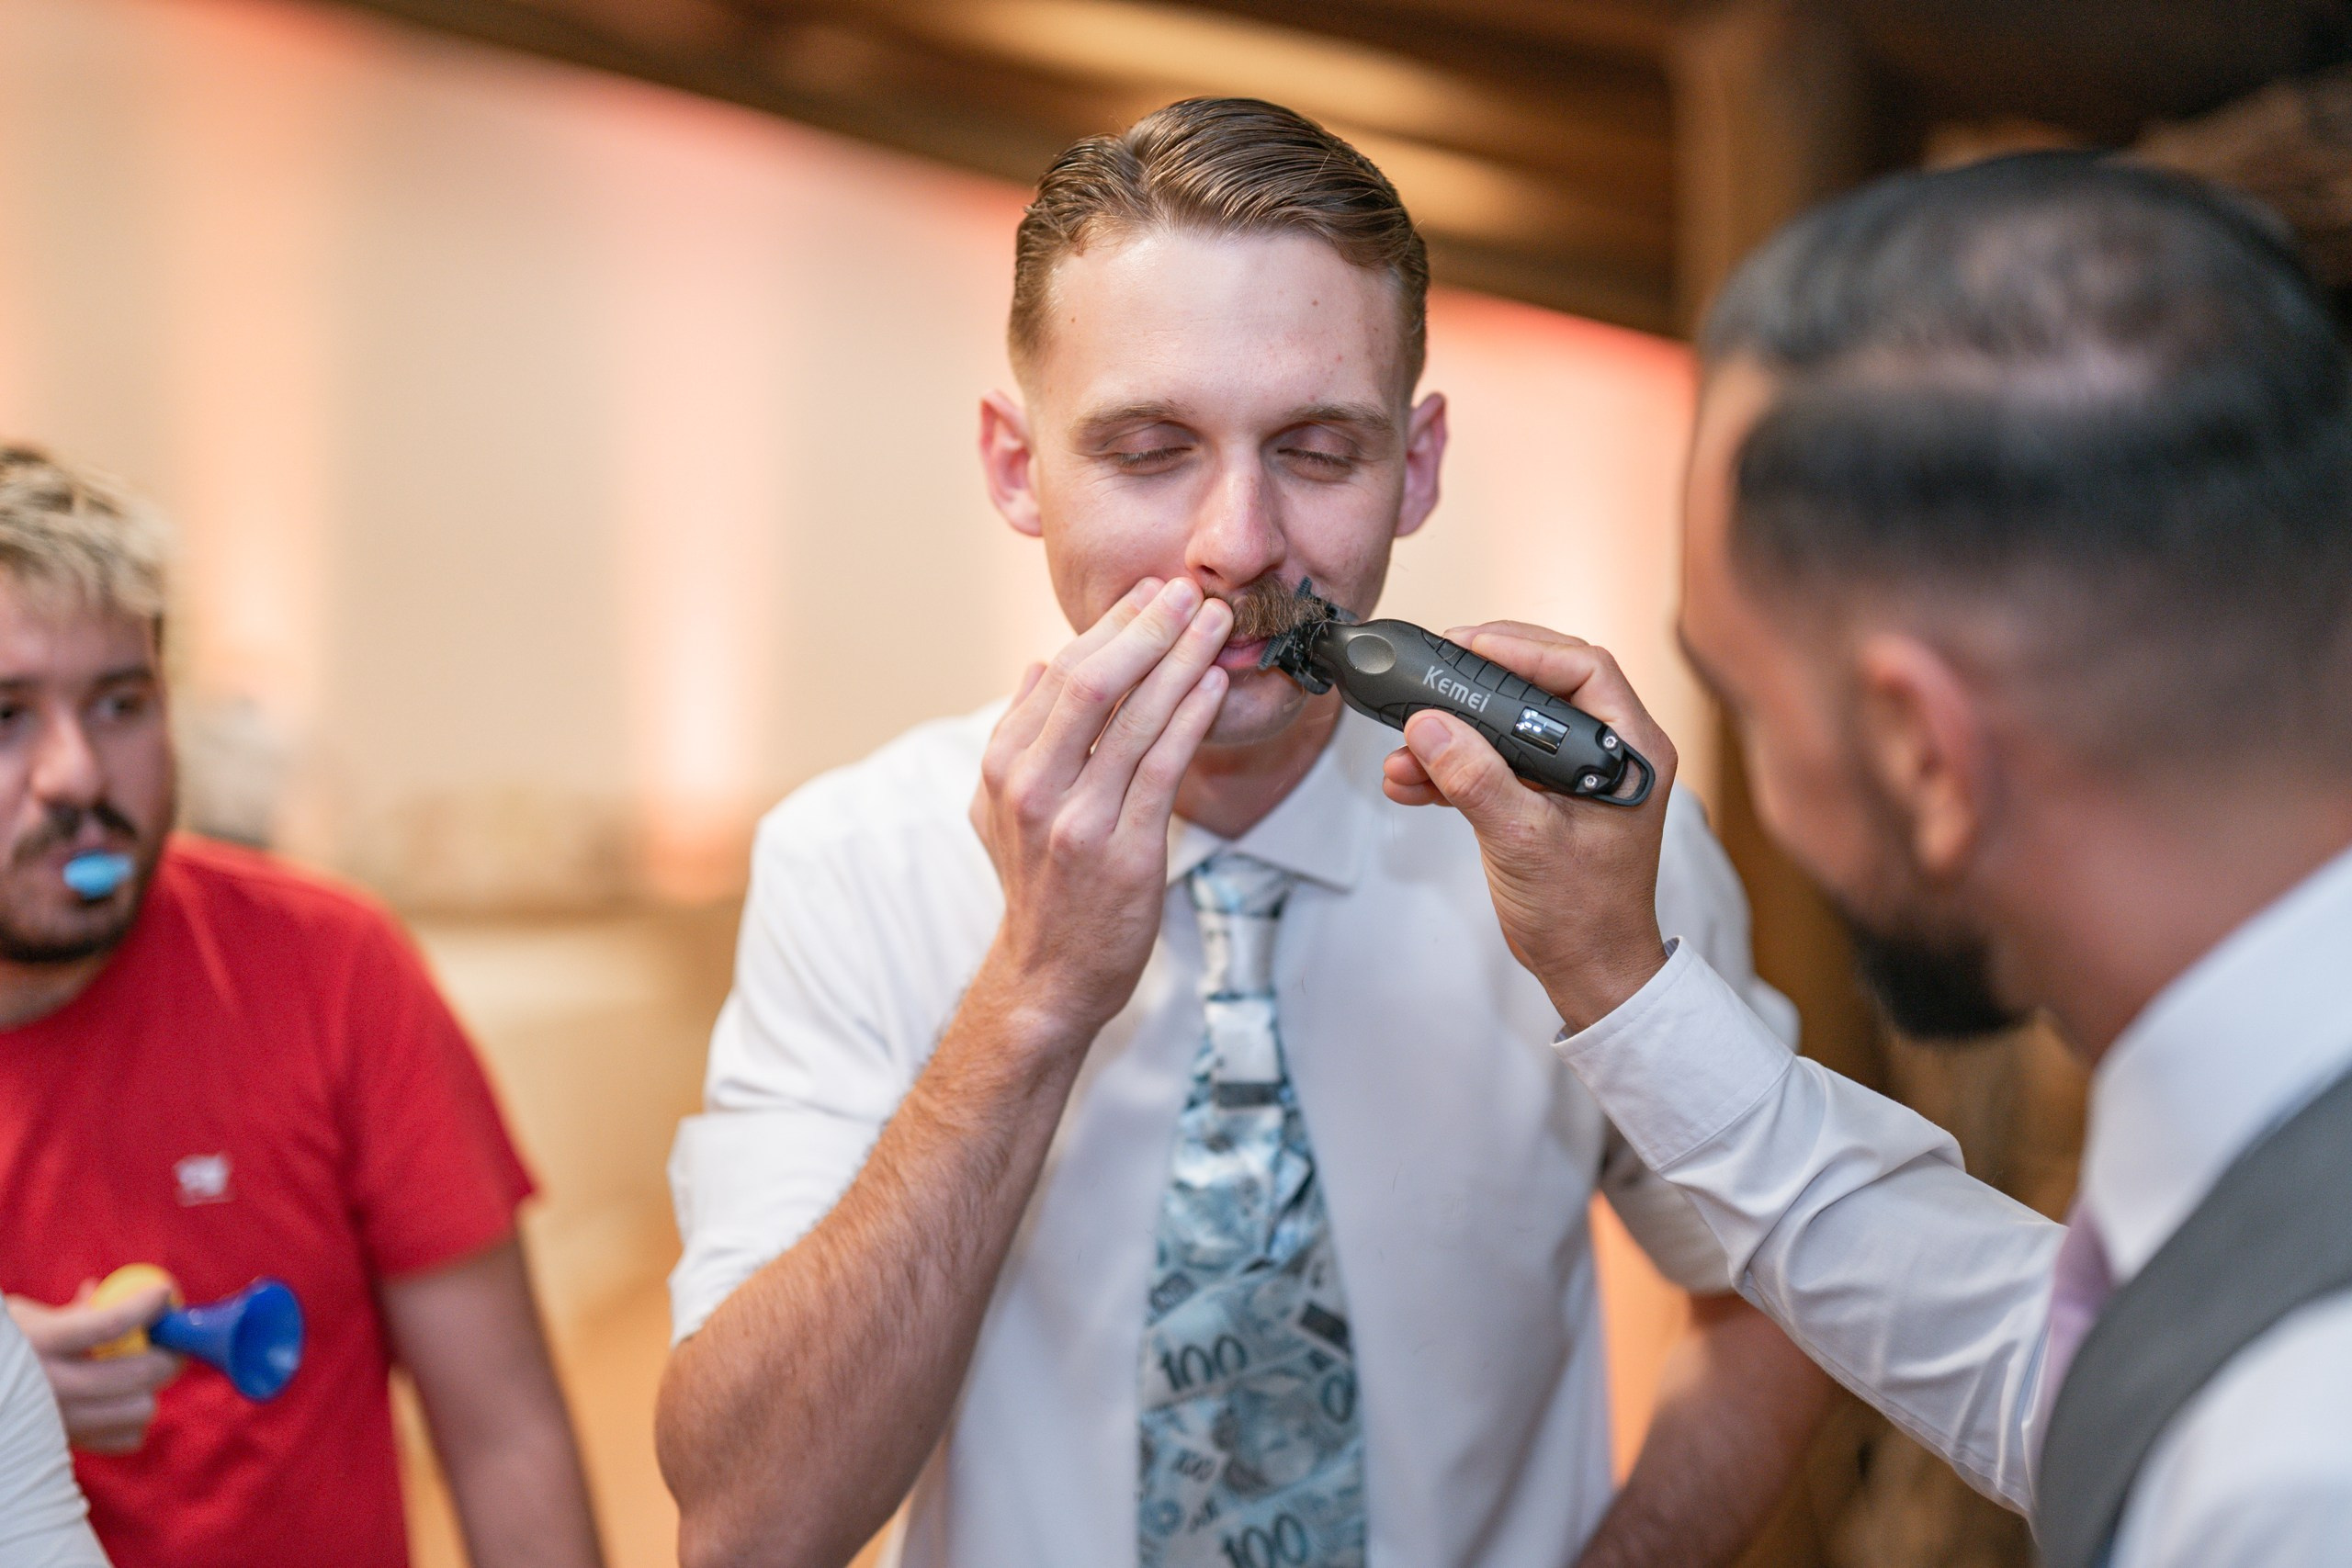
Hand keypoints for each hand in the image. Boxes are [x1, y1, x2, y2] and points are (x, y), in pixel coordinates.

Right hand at [8, 1281, 181, 1452]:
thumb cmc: (3, 1348)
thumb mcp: (23, 1319)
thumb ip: (71, 1311)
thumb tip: (103, 1291)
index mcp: (40, 1344)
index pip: (108, 1325)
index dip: (145, 1306)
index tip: (162, 1295)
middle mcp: (50, 1387)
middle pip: (137, 1373)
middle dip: (168, 1352)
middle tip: (172, 1341)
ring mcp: (60, 1421)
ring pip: (139, 1409)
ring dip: (151, 1388)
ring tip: (144, 1373)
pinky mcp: (67, 1445)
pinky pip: (125, 1438)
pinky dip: (134, 1421)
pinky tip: (121, 1402)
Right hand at [970, 577, 1231, 1041]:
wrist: (1048, 977)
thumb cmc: (1037, 889)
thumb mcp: (996, 810)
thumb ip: (1014, 736)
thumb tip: (1032, 666)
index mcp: (1002, 766)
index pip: (1058, 674)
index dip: (1109, 626)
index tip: (1146, 593)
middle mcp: (1031, 787)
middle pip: (1092, 682)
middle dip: (1146, 627)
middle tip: (1185, 590)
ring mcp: (1077, 819)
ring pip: (1133, 717)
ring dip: (1180, 660)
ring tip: (1214, 622)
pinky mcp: (1125, 849)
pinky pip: (1163, 767)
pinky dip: (1190, 718)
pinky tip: (1214, 685)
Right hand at [1383, 622, 1676, 1030]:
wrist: (1586, 969)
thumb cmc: (1582, 913)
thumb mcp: (1523, 840)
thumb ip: (1475, 778)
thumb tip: (1429, 725)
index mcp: (1630, 751)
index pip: (1583, 669)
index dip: (1525, 650)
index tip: (1471, 647)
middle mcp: (1608, 752)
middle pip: (1543, 684)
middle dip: (1481, 682)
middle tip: (1436, 672)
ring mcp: (1573, 774)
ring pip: (1510, 723)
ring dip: (1454, 733)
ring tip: (1404, 745)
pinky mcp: (1543, 796)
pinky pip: (1494, 761)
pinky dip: (1452, 768)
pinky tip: (1409, 779)